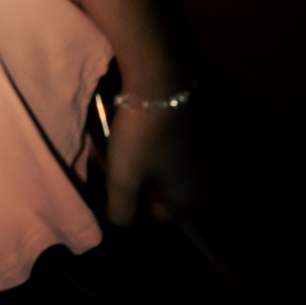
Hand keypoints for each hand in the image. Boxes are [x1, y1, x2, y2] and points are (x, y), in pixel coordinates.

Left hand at [103, 100, 199, 227]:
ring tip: (113, 153)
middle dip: (130, 188)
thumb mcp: (123, 180)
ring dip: (133, 169)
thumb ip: (120, 212)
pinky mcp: (188, 135)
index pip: (152, 222)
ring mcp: (195, 157)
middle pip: (155, 198)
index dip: (125, 208)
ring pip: (155, 175)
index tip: (107, 188)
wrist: (158, 80)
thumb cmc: (140, 136)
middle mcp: (198, 181)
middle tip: (108, 170)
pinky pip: (161, 156)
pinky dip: (142, 152)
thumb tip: (119, 224)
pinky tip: (126, 138)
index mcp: (188, 199)